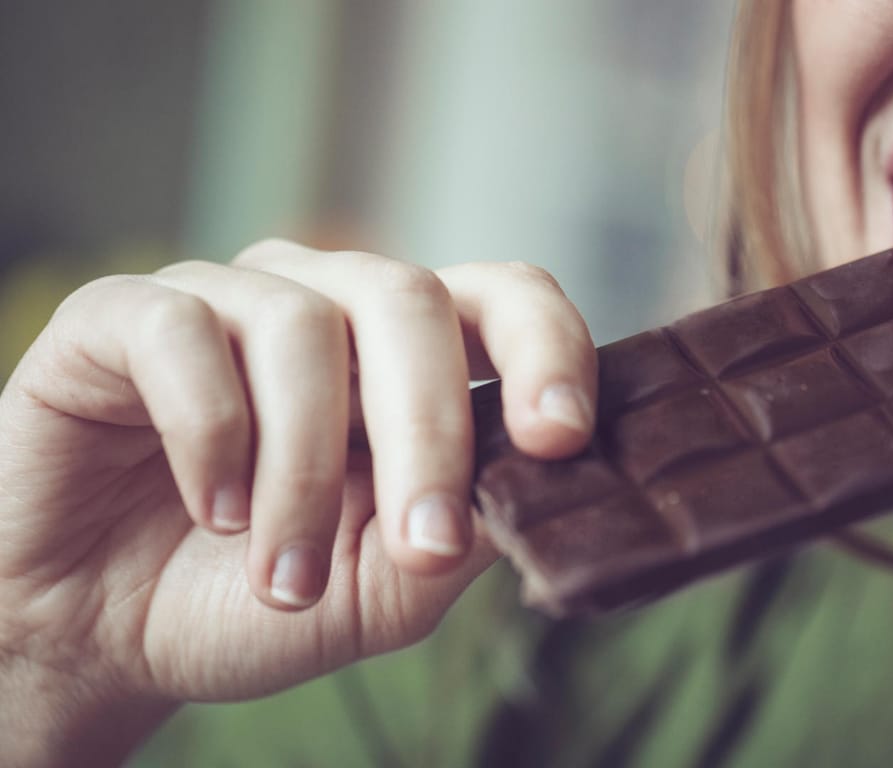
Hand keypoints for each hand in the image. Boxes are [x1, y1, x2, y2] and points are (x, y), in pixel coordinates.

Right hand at [0, 240, 596, 764]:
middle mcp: (328, 307)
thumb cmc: (254, 599)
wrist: (97, 634)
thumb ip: (464, 532)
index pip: (504, 298)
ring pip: (303, 328)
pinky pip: (184, 334)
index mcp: (409, 359)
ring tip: (286, 577)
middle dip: (428, 434)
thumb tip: (540, 483)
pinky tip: (209, 509)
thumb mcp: (384, 589)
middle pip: (411, 300)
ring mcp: (228, 300)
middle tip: (421, 547)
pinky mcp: (124, 316)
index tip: (559, 437)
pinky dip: (210, 435)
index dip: (547, 349)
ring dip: (303, 474)